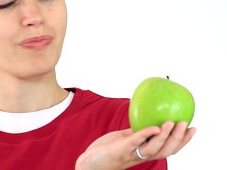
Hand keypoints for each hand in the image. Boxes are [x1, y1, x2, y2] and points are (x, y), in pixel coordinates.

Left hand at [75, 121, 195, 169]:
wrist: (90, 161)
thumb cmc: (106, 151)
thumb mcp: (124, 140)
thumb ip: (136, 134)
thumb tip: (147, 121)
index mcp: (143, 153)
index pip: (168, 149)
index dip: (182, 141)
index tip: (193, 129)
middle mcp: (140, 156)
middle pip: (166, 150)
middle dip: (179, 139)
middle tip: (187, 124)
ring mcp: (131, 153)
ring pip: (154, 148)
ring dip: (165, 136)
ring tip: (172, 123)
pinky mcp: (121, 149)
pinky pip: (135, 141)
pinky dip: (146, 134)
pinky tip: (155, 127)